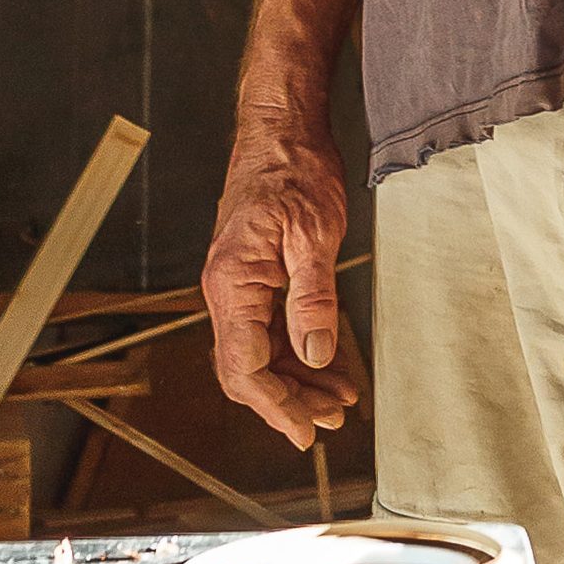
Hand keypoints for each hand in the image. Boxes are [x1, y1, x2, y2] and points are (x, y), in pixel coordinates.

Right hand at [203, 121, 364, 446]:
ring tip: (337, 400)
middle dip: (288, 401)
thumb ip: (312, 298)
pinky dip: (295, 351)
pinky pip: (267, 329)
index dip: (275, 405)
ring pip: (258, 353)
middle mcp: (226, 291)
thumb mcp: (315, 234)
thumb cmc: (295, 173)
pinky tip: (324, 363)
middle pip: (248, 369)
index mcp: (233, 284)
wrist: (280, 134)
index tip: (305, 430)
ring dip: (295, 380)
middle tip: (331, 421)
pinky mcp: (252, 278)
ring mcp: (237, 286)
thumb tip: (315, 355)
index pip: (245, 366)